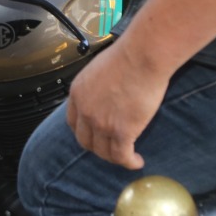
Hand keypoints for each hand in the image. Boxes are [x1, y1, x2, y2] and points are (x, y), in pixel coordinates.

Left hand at [64, 38, 167, 169]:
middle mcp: (85, 110)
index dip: (84, 131)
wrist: (142, 55)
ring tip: (126, 156)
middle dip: (97, 147)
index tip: (94, 134)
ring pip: (103, 152)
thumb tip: (107, 94)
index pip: (73, 121)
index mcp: (78, 92)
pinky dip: (130, 162)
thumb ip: (97, 85)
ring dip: (114, 157)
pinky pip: (122, 156)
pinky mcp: (122, 132)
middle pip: (85, 140)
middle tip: (110, 147)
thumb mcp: (100, 67)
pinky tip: (137, 161)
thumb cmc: (128, 54)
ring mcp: (102, 123)